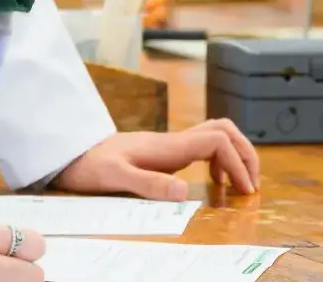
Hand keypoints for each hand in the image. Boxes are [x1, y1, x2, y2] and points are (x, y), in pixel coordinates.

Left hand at [51, 121, 261, 199]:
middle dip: (245, 153)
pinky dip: (219, 159)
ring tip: (238, 184)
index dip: (237, 163)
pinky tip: (212, 180)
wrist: (71, 153)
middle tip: (251, 184)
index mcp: (167, 146)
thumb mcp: (114, 178)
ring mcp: (170, 144)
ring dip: (235, 154)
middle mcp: (173, 141)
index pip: (217, 141)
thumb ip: (147, 184)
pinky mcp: (165, 151)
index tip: (243, 190)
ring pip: (216, 134)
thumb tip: (184, 191)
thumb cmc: (89, 165)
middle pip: (224, 130)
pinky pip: (203, 146)